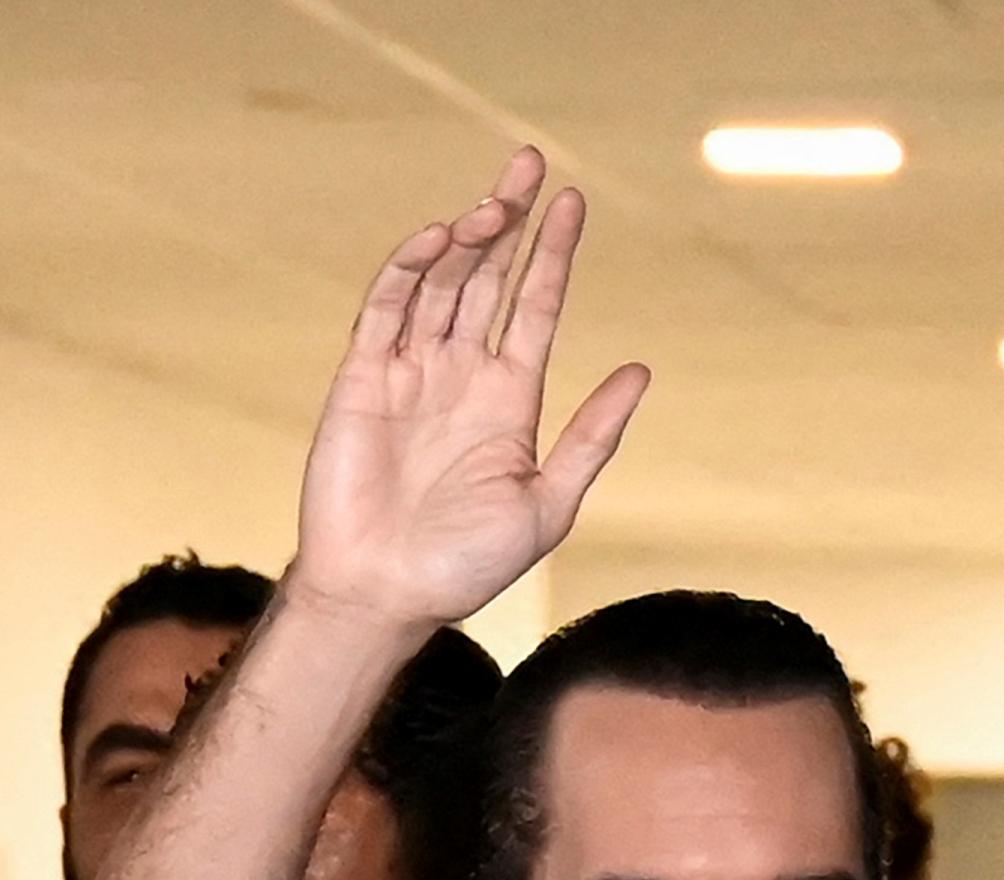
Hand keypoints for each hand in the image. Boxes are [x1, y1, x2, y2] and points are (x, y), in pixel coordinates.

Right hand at [287, 149, 649, 633]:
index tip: (575, 201)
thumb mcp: (549, 502)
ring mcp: (410, 370)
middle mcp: (461, 373)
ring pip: (441, 280)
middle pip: (488, 276)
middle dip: (510, 220)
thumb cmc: (467, 565)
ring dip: (468, 237)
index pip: (536, 306)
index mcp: (510, 399)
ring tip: (497, 202)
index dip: (554, 253)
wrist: (385, 594)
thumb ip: (592, 436)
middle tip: (530, 161)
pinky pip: (388, 307)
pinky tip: (443, 239)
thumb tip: (640, 369)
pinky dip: (411, 268)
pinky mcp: (362, 376)